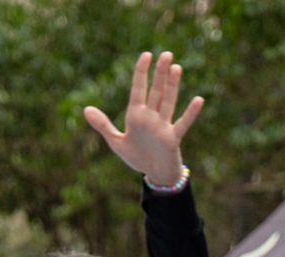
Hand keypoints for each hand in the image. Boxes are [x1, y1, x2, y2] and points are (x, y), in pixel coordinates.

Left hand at [84, 51, 202, 187]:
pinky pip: (182, 124)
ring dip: (172, 86)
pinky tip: (198, 100)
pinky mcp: (172, 139)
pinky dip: (190, 113)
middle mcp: (151, 117)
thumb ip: (103, 125)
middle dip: (160, 73)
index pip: (138, 89)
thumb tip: (86, 109)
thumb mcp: (116, 142)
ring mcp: (162, 127)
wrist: (154, 174)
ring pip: (168, 102)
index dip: (141, 72)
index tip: (146, 55)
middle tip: (166, 54)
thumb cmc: (137, 157)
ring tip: (176, 68)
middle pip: (156, 91)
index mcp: (136, 116)